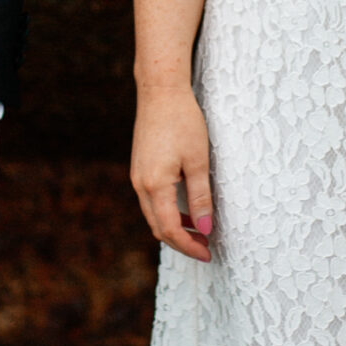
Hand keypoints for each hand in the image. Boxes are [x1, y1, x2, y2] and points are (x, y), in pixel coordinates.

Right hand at [131, 81, 213, 262]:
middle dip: (181, 242)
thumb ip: (200, 197)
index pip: (170, 229)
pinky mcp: (140, 169)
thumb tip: (204, 228)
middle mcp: (140, 184)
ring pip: (154, 215)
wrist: (160, 92)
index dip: (189, 246)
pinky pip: (151, 201)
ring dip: (174, 228)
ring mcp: (137, 177)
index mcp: (155, 185)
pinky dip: (168, 213)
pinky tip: (186, 211)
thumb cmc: (183, 122)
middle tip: (206, 248)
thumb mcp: (198, 161)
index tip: (208, 253)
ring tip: (199, 232)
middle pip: (158, 228)